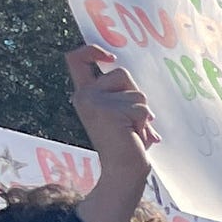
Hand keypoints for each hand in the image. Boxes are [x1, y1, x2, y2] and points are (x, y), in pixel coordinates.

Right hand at [64, 45, 155, 221]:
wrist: (123, 171)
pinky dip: (145, 124)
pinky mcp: (108, 111)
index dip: (92, 50)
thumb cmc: (127, 143)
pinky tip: (135, 137)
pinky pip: (142, 108)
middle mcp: (84, 95)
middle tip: (133, 122)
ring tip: (133, 131)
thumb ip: (120, 93)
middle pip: (122, 73)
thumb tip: (131, 75)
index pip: (76, 60)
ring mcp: (94, 102)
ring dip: (143, 114)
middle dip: (137, 96)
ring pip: (137, 93)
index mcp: (85, 94)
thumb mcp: (121, 112)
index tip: (110, 57)